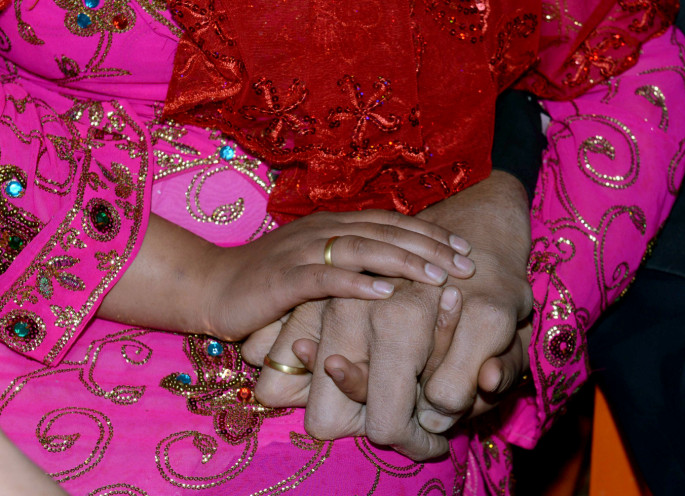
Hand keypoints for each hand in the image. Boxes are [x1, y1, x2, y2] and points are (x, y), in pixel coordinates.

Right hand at [246, 171, 532, 458]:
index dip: (429, 232)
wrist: (209, 286)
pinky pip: (324, 278)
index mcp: (331, 225)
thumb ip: (348, 261)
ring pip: (361, 249)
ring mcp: (300, 252)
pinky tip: (384, 293)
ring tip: (437, 276)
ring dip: (402, 261)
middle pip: (384, 231)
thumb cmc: (266, 281)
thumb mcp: (313, 264)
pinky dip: (356, 284)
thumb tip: (394, 273)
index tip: (463, 248)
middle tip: (466, 264)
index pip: (390, 222)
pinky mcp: (281, 279)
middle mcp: (320, 230)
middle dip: (429, 246)